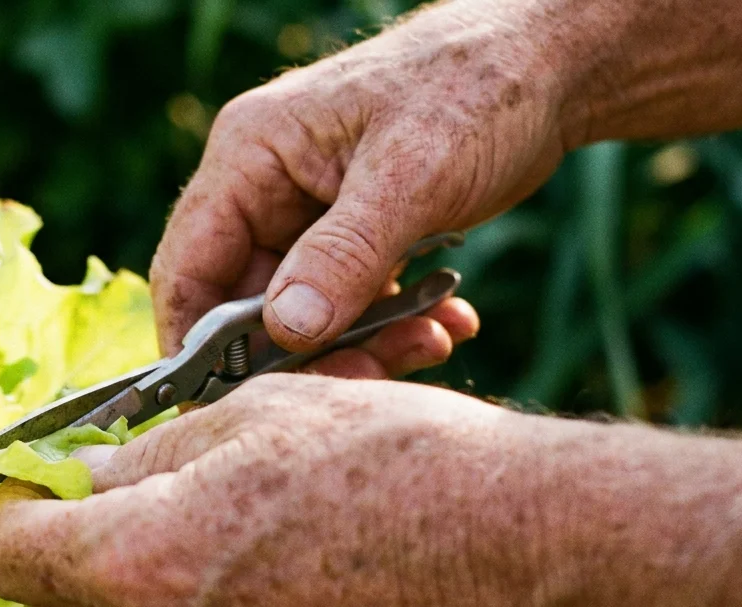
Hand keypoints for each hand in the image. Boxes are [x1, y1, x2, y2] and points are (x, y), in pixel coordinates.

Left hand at [0, 375, 544, 606]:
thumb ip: (140, 459)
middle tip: (123, 514)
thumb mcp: (251, 420)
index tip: (40, 490)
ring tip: (208, 560)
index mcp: (141, 562)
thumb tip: (78, 474)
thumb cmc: (396, 467)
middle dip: (66, 563)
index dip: (15, 511)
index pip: (10, 555)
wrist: (523, 563)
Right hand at [151, 0, 577, 362]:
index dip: (197, 346)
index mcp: (251, 155)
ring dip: (363, 344)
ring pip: (305, 313)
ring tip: (431, 341)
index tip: (233, 406)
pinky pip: (351, 302)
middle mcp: (267, 186)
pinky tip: (447, 322)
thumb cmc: (477, 90)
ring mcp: (310, 212)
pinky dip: (394, 325)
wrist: (551, 65)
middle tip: (372, 378)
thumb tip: (288, 330)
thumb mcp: (411, 174)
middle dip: (307, 354)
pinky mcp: (354, 234)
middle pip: (248, 305)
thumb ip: (345, 254)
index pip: (190, 267)